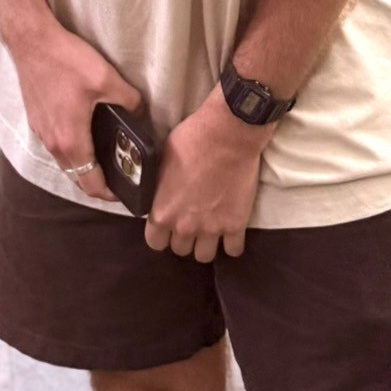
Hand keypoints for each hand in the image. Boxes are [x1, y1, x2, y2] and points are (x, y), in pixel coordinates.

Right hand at [12, 17, 140, 205]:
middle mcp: (52, 143)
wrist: (31, 41)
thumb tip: (139, 113)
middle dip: (98, 182)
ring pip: (65, 162)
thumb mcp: (106, 78)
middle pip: (77, 177)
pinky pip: (56, 146)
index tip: (125, 194)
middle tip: (120, 174)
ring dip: (83, 166)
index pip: (90, 184)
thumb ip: (129, 101)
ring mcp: (41, 132)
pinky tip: (85, 132)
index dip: (109, 195)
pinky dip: (71, 150)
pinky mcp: (36, 119)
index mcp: (70, 140)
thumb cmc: (66, 60)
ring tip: (105, 156)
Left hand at [144, 89, 270, 263]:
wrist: (226, 134)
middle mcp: (185, 227)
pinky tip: (230, 230)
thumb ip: (159, 188)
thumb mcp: (162, 161)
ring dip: (205, 243)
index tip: (167, 222)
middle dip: (183, 236)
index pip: (154, 242)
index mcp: (163, 212)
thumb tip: (158, 196)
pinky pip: (233, 251)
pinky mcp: (236, 225)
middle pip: (180, 250)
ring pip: (204, 256)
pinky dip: (231, 243)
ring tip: (209, 228)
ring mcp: (212, 229)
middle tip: (190, 220)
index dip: (160, 233)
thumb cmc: (190, 140)